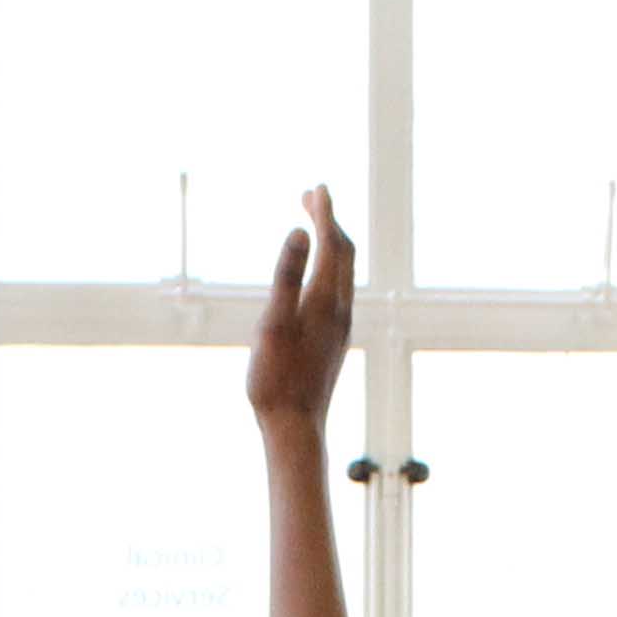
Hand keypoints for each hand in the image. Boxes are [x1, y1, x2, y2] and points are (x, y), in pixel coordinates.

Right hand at [245, 185, 352, 424]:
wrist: (295, 428)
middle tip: (310, 196)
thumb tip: (301, 232)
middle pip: (343, 253)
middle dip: (329, 221)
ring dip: (331, 244)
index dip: (324, 212)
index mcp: (325, 300)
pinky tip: (316, 276)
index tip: (316, 188)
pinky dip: (329, 268)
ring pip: (343, 273)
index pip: (331, 243)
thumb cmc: (276, 380)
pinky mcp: (333, 341)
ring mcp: (339, 327)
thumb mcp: (273, 324)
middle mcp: (339, 310)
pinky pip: (338, 290)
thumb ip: (286, 276)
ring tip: (313, 227)